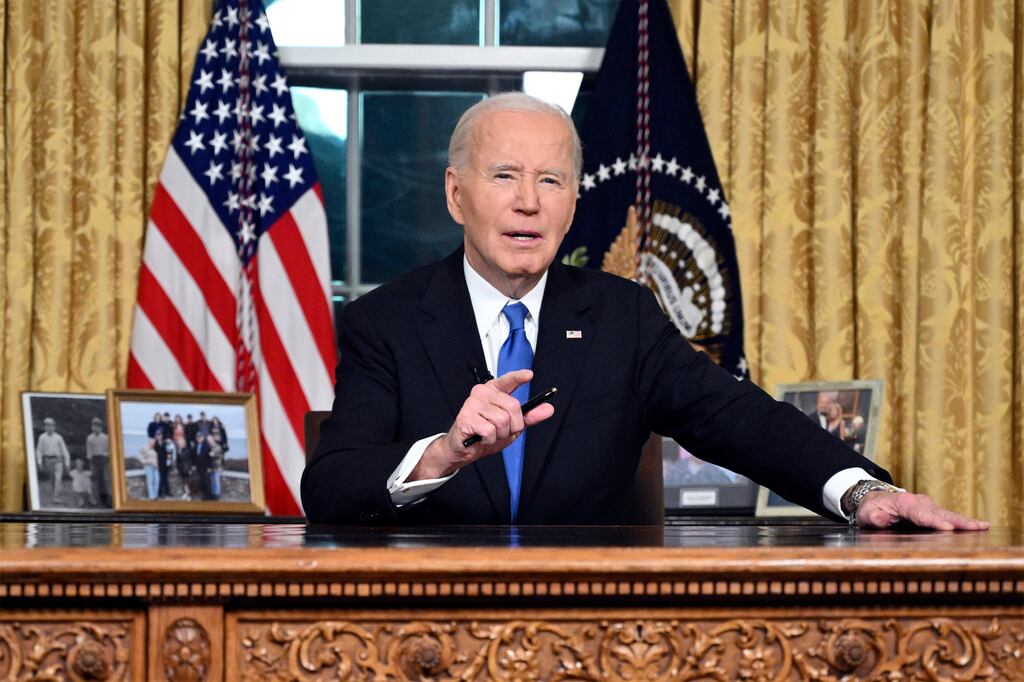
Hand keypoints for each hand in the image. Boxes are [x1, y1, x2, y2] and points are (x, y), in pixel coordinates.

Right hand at [409, 369, 554, 480]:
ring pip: (502, 420)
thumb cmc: (485, 433)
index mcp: (494, 391)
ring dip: (500, 434)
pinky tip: (482, 437)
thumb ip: (529, 417)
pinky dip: (490, 439)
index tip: (529, 375)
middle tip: (503, 431)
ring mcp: (473, 404)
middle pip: (513, 406)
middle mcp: (482, 393)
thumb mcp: (512, 426)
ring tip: (490, 434)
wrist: (464, 449)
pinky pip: (490, 431)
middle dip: (513, 425)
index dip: (519, 377)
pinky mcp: (467, 417)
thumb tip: (547, 408)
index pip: (508, 380)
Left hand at [856, 491, 988, 530]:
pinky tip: (978, 526)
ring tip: (983, 526)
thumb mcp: (866, 514)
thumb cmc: (870, 509)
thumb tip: (879, 519)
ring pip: (948, 514)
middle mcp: (919, 502)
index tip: (947, 528)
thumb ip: (873, 517)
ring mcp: (927, 505)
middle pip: (940, 513)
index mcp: (904, 503)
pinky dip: (962, 521)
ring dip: (965, 521)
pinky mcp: (933, 511)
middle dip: (958, 521)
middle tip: (976, 527)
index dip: (934, 522)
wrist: (874, 499)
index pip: (920, 515)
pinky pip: (949, 516)